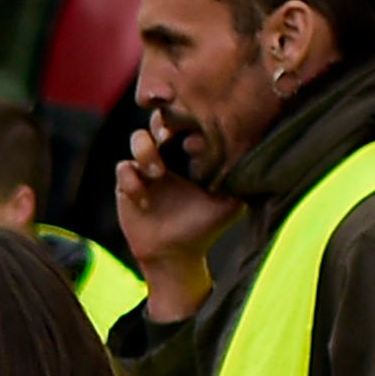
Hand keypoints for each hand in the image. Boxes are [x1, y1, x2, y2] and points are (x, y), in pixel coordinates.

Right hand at [112, 113, 236, 303]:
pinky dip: (131, 180)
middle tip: (169, 136)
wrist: (176, 255)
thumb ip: (239, 181)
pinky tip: (145, 201)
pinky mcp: (127, 185)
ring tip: (158, 173)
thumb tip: (251, 158)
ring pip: (137, 139)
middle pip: (159, 120)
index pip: (187, 123)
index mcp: (190, 155)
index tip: (196, 140)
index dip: (188, 122)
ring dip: (145, 150)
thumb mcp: (230, 204)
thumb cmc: (204, 227)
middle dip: (162, 123)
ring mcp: (146, 170)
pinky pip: (123, 168)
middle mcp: (168, 156)